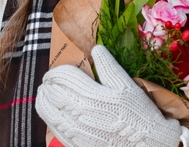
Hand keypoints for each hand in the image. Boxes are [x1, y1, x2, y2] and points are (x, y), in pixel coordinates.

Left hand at [36, 45, 182, 146]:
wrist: (145, 144)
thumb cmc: (138, 114)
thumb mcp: (127, 87)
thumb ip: (109, 67)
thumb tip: (97, 49)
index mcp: (92, 95)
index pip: (64, 77)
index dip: (57, 71)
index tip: (55, 69)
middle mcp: (79, 114)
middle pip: (53, 93)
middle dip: (48, 84)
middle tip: (48, 79)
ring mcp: (75, 131)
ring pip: (49, 112)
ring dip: (43, 99)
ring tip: (44, 93)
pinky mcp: (75, 143)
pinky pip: (54, 128)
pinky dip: (48, 117)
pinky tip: (51, 112)